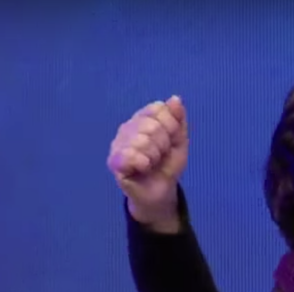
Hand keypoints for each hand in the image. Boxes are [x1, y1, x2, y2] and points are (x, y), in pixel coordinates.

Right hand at [106, 96, 188, 227]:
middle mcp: (127, 128)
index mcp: (143, 120)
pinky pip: (131, 155)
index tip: (171, 140)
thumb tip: (175, 98)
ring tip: (151, 163)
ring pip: (142, 140)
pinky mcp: (114, 161)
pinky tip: (142, 168)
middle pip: (151, 125)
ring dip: (154, 156)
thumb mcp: (179, 142)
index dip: (170, 125)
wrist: (160, 191)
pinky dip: (143, 163)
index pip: (157, 109)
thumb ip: (178, 120)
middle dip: (164, 144)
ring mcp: (118, 143)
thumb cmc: (166, 165)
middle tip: (160, 156)